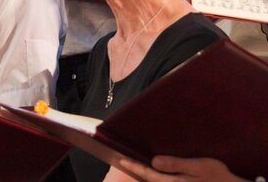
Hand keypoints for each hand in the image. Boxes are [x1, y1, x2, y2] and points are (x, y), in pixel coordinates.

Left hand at [117, 156, 246, 181]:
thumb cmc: (217, 177)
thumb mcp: (199, 166)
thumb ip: (175, 164)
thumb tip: (154, 161)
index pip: (148, 173)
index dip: (134, 166)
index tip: (121, 159)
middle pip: (149, 181)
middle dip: (137, 172)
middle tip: (125, 161)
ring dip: (146, 176)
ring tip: (137, 166)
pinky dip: (156, 179)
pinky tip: (155, 173)